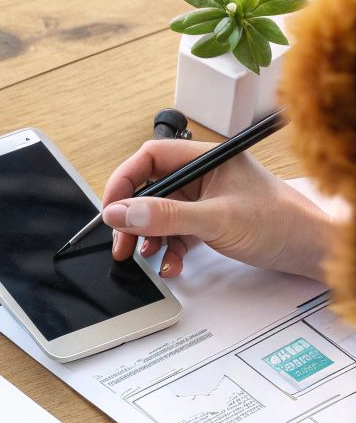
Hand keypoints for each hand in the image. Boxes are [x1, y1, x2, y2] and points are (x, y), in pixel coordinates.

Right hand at [100, 137, 334, 279]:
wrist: (311, 251)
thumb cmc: (281, 223)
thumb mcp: (216, 219)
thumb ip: (166, 216)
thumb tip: (121, 212)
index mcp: (207, 159)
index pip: (151, 158)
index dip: (125, 181)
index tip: (112, 208)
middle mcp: (203, 176)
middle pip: (150, 189)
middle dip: (133, 217)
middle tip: (121, 240)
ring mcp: (205, 200)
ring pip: (159, 214)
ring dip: (147, 237)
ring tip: (145, 255)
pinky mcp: (208, 223)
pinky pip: (174, 233)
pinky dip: (167, 250)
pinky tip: (170, 264)